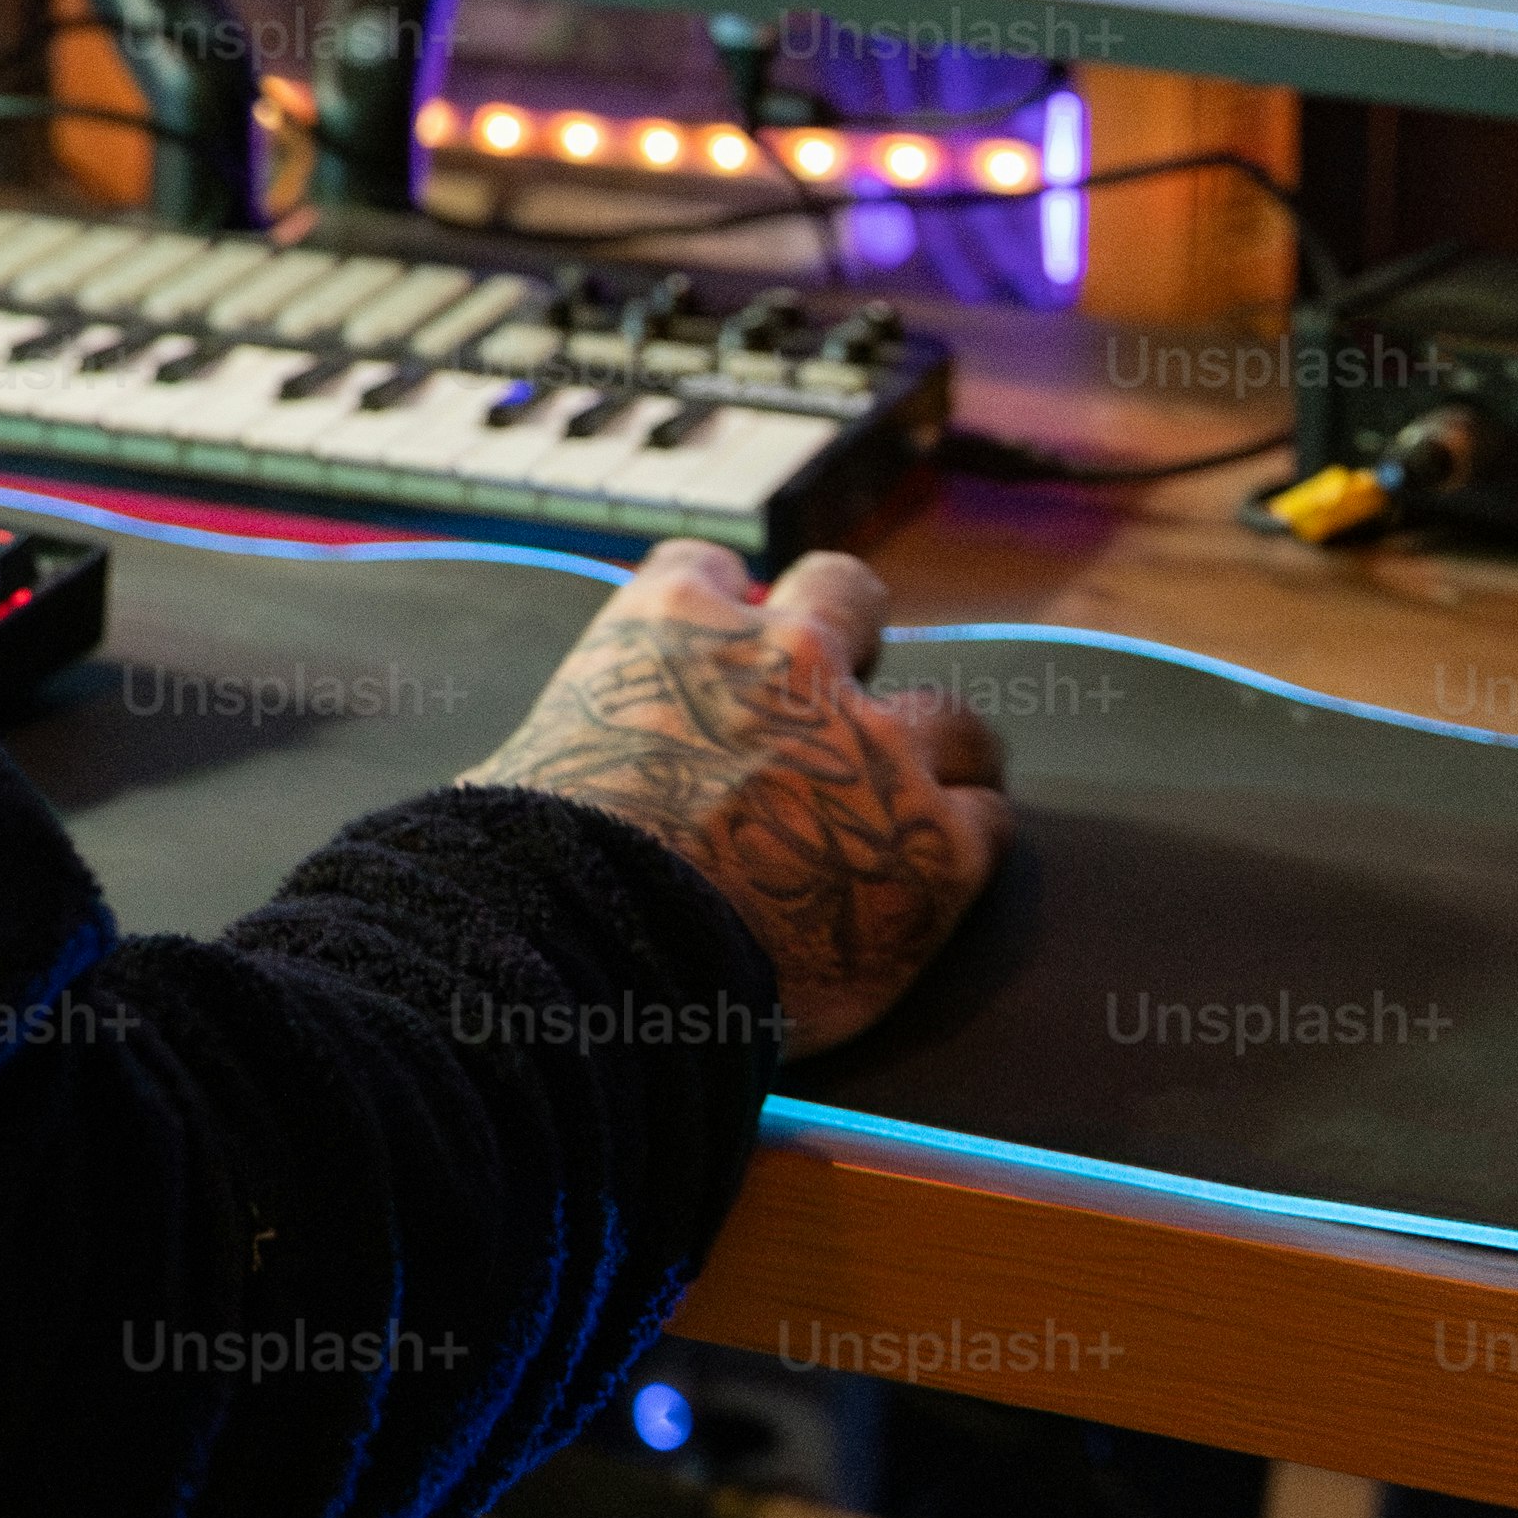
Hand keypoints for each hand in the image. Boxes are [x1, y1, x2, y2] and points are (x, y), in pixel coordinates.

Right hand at [464, 539, 1008, 1054]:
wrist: (606, 952)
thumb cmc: (539, 869)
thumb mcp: (530, 758)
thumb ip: (579, 738)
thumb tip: (546, 779)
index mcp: (673, 622)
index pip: (710, 565)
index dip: (723, 609)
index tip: (727, 646)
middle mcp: (788, 659)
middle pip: (850, 592)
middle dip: (850, 638)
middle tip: (838, 703)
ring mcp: (876, 748)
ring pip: (951, 715)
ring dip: (932, 752)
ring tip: (915, 798)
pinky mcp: (939, 845)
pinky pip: (987, 820)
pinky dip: (963, 844)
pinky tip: (930, 876)